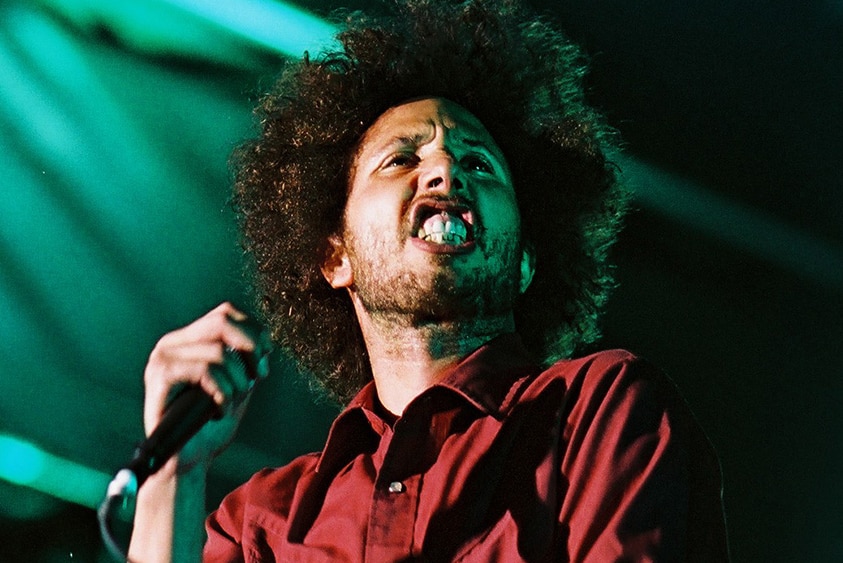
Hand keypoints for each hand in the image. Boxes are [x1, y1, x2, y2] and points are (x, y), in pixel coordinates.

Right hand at [142, 302, 270, 474]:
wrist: (187, 463)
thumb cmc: (210, 426)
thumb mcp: (236, 385)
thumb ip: (247, 361)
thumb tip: (264, 344)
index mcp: (187, 341)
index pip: (226, 313)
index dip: (254, 332)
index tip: (264, 362)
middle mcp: (171, 344)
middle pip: (222, 322)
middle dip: (250, 350)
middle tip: (254, 379)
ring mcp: (162, 359)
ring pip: (219, 352)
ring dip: (237, 382)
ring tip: (230, 403)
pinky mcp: (160, 378)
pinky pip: (206, 371)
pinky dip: (222, 393)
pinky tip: (219, 411)